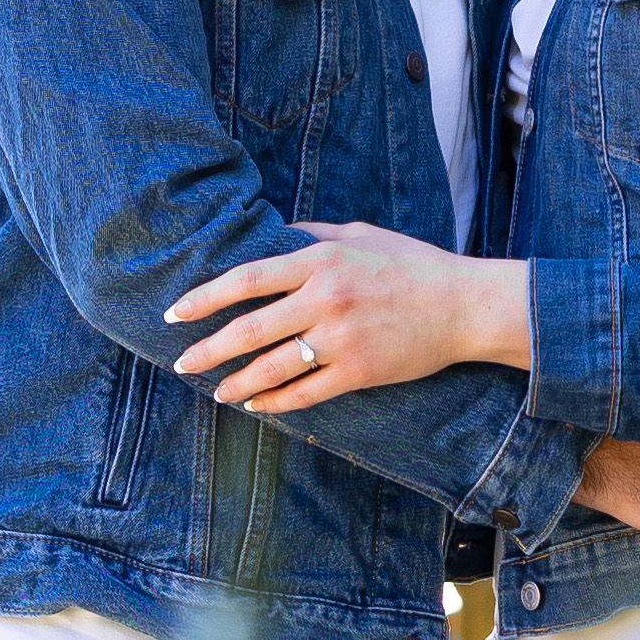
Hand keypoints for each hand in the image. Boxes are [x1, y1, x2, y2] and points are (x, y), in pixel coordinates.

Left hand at [171, 221, 531, 411]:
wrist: (464, 305)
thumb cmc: (413, 266)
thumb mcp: (361, 234)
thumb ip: (312, 235)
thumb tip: (270, 238)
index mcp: (321, 259)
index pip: (245, 280)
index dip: (203, 298)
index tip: (175, 313)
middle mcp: (325, 298)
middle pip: (249, 329)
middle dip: (207, 349)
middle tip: (181, 362)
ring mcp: (341, 338)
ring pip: (272, 368)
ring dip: (237, 383)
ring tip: (217, 391)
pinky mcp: (359, 371)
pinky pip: (305, 393)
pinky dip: (276, 402)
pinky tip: (258, 405)